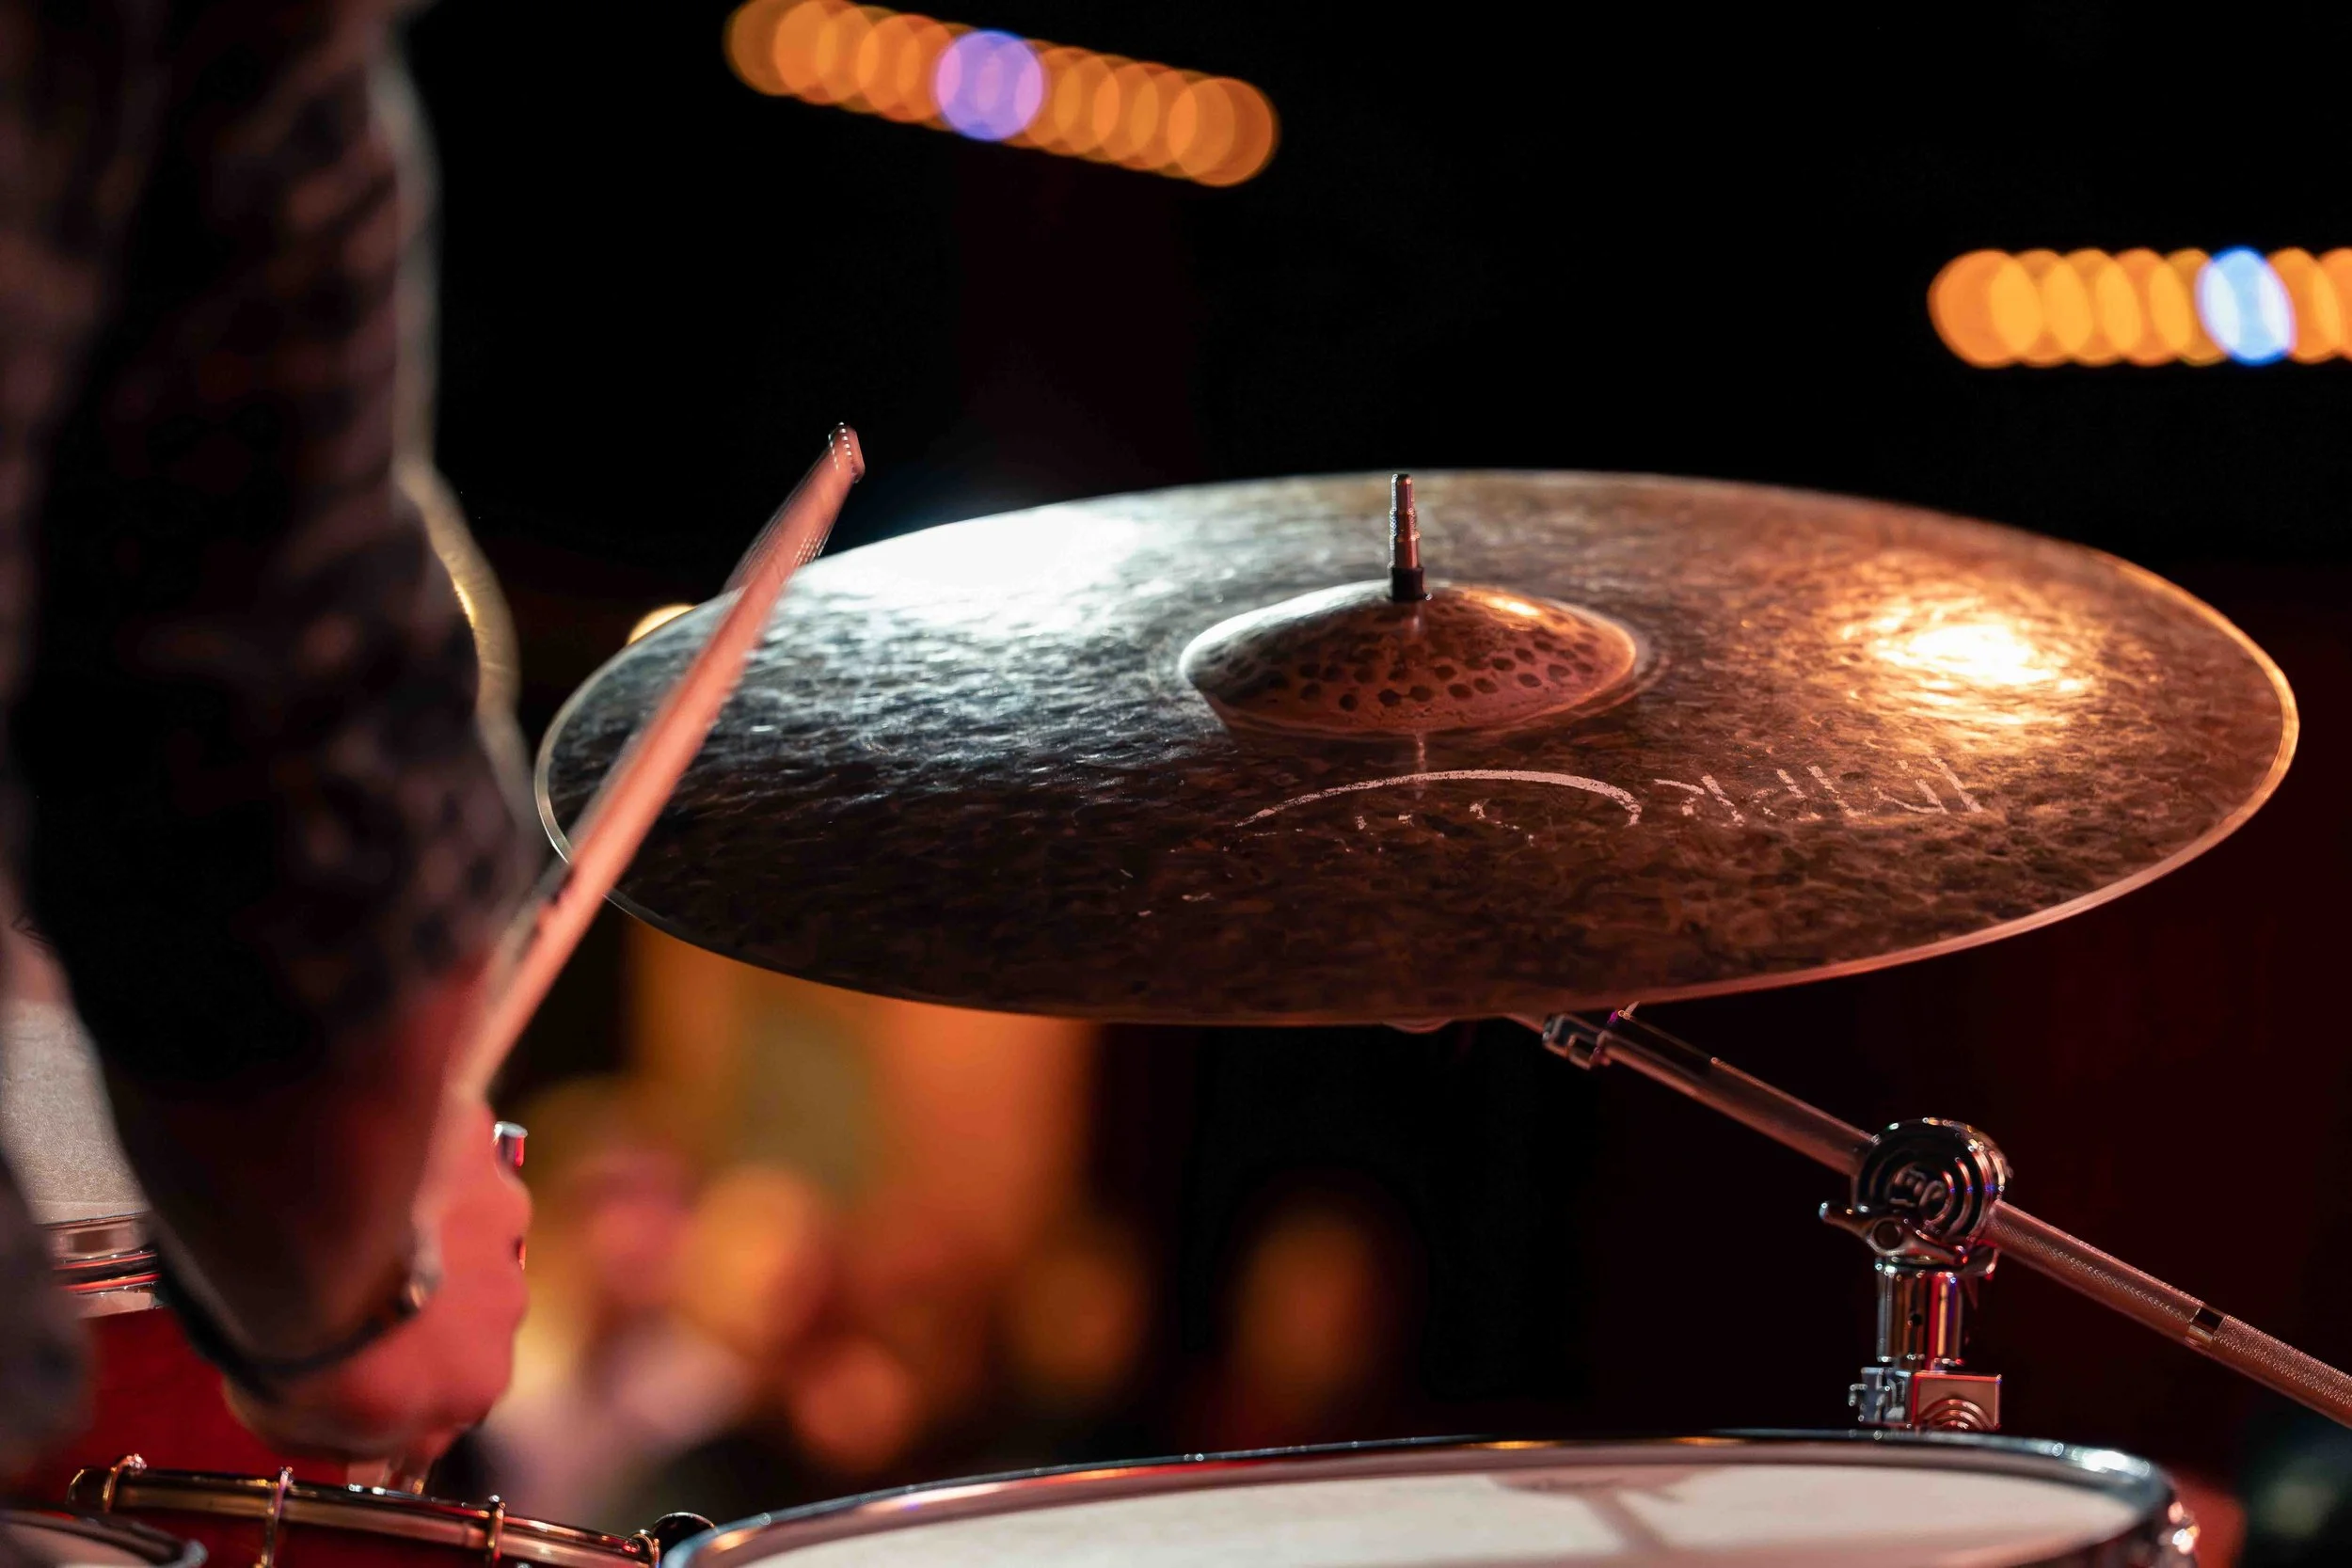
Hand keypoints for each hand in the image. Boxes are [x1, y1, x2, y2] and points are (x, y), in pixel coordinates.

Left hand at [224, 1096, 529, 1459]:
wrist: (297, 1234)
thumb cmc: (293, 1338)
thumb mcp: (296, 1427)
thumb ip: (347, 1434)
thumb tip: (358, 1443)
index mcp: (474, 1386)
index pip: (455, 1393)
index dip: (412, 1377)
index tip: (368, 1366)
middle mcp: (507, 1303)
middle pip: (473, 1304)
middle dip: (431, 1296)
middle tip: (356, 1284)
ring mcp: (499, 1220)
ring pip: (472, 1227)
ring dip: (433, 1224)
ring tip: (354, 1216)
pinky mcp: (478, 1150)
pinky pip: (453, 1156)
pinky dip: (422, 1159)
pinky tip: (363, 1160)